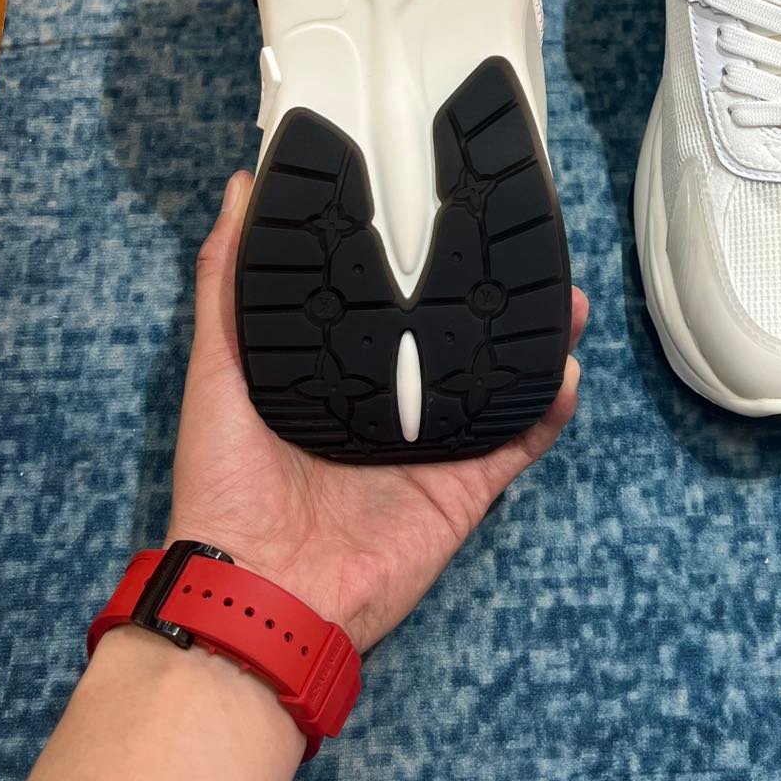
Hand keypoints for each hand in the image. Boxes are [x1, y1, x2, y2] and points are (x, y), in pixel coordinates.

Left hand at [166, 173, 584, 653]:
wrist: (261, 591)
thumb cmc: (225, 483)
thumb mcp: (215, 368)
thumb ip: (226, 283)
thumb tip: (239, 188)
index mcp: (332, 375)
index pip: (386, 304)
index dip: (417, 260)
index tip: (441, 206)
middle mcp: (388, 405)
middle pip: (453, 338)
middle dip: (491, 294)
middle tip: (521, 242)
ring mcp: (430, 448)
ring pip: (497, 382)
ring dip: (533, 340)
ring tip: (563, 294)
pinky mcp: (463, 489)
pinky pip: (517, 442)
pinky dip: (547, 408)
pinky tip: (564, 367)